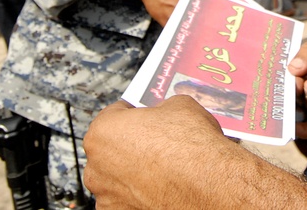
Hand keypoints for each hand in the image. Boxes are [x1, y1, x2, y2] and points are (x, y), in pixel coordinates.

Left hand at [83, 97, 224, 209]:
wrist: (210, 185)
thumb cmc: (192, 146)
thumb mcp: (179, 105)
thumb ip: (160, 109)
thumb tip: (162, 113)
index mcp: (103, 131)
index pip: (113, 115)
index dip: (133, 114)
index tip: (144, 118)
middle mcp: (97, 165)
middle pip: (111, 149)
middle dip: (131, 145)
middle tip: (156, 144)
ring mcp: (107, 195)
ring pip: (117, 178)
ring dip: (133, 172)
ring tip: (162, 170)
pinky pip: (127, 200)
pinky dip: (140, 195)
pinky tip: (161, 189)